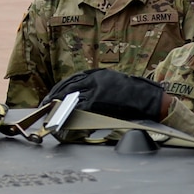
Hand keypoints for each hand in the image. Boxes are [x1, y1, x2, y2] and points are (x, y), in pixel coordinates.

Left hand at [46, 70, 164, 121]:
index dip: (59, 89)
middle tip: (44, 106)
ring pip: (71, 96)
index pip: (73, 80)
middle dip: (54, 97)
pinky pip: (80, 107)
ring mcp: (97, 89)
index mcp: (98, 74)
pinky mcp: (100, 100)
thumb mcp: (113, 84)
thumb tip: (80, 97)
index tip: (50, 96)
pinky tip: (63, 118)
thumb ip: (97, 88)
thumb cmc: (134, 95)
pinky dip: (70, 113)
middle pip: (68, 87)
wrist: (149, 100)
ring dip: (59, 106)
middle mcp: (96, 79)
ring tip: (50, 113)